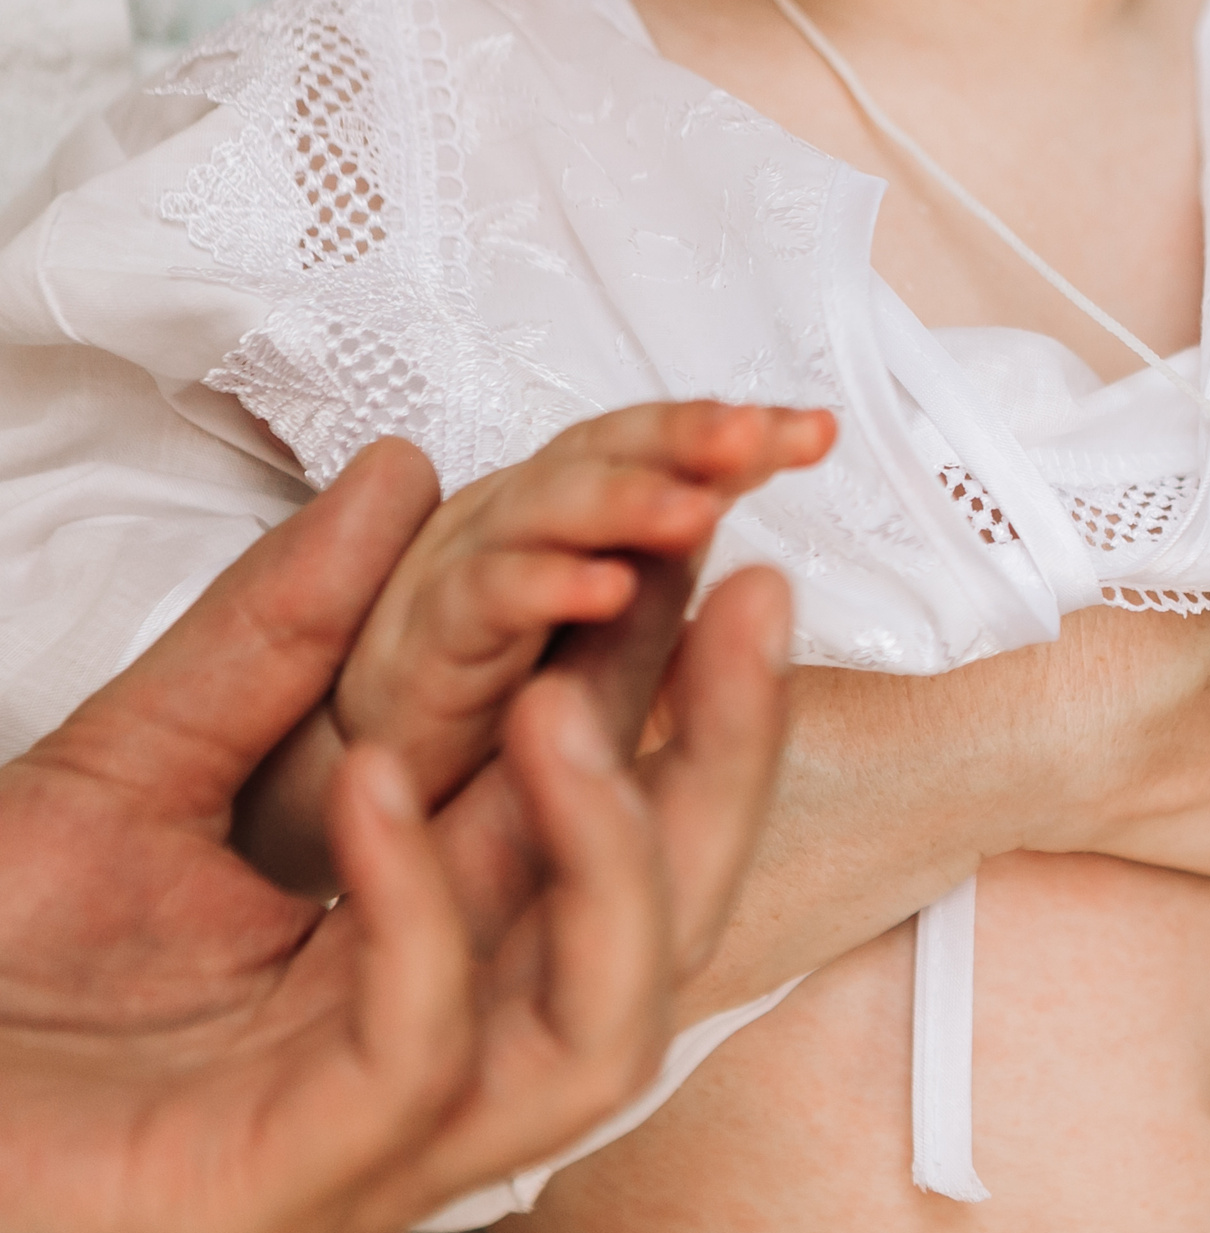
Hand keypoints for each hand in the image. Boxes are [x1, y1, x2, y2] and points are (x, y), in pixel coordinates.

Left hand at [0, 444, 793, 1232]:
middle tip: (750, 601)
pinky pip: (420, 1057)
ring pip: (605, 1026)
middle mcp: (449, 1051)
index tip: (720, 548)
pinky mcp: (302, 1189)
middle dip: (730, 764)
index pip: (606, 823)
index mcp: (432, 956)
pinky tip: (378, 786)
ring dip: (620, 860)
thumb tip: (397, 474)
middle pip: (669, 930)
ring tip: (572, 706)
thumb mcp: (133, 764)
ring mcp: (389, 1137)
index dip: (681, 690)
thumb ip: (272, 636)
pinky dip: (422, 916)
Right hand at [238, 404, 831, 889]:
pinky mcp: (422, 653)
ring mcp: (460, 579)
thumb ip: (664, 586)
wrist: (368, 802)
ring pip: (543, 512)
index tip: (819, 430)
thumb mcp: (601, 649)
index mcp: (563, 517)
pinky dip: (546, 587)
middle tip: (761, 433)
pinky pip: (485, 604)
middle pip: (600, 453)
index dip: (729, 435)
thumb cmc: (486, 714)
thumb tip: (762, 545)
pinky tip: (607, 587)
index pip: (652, 450)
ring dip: (624, 502)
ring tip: (700, 504)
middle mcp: (511, 525)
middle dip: (683, 438)